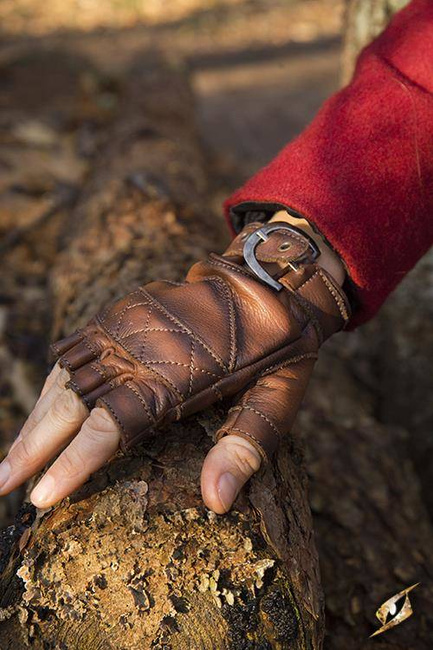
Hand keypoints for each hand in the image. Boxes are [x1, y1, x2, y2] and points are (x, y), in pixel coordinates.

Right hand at [0, 221, 348, 512]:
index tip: (40, 495)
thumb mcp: (276, 399)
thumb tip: (217, 502)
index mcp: (171, 378)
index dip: (73, 463)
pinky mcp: (122, 312)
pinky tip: (42, 408)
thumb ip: (245, 446)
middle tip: (2, 483)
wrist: (266, 281)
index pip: (110, 427)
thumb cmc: (274, 348)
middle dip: (33, 446)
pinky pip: (75, 348)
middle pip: (72, 404)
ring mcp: (124, 327)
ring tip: (11, 458)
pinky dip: (54, 382)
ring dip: (36, 419)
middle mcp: (137, 352)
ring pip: (65, 377)